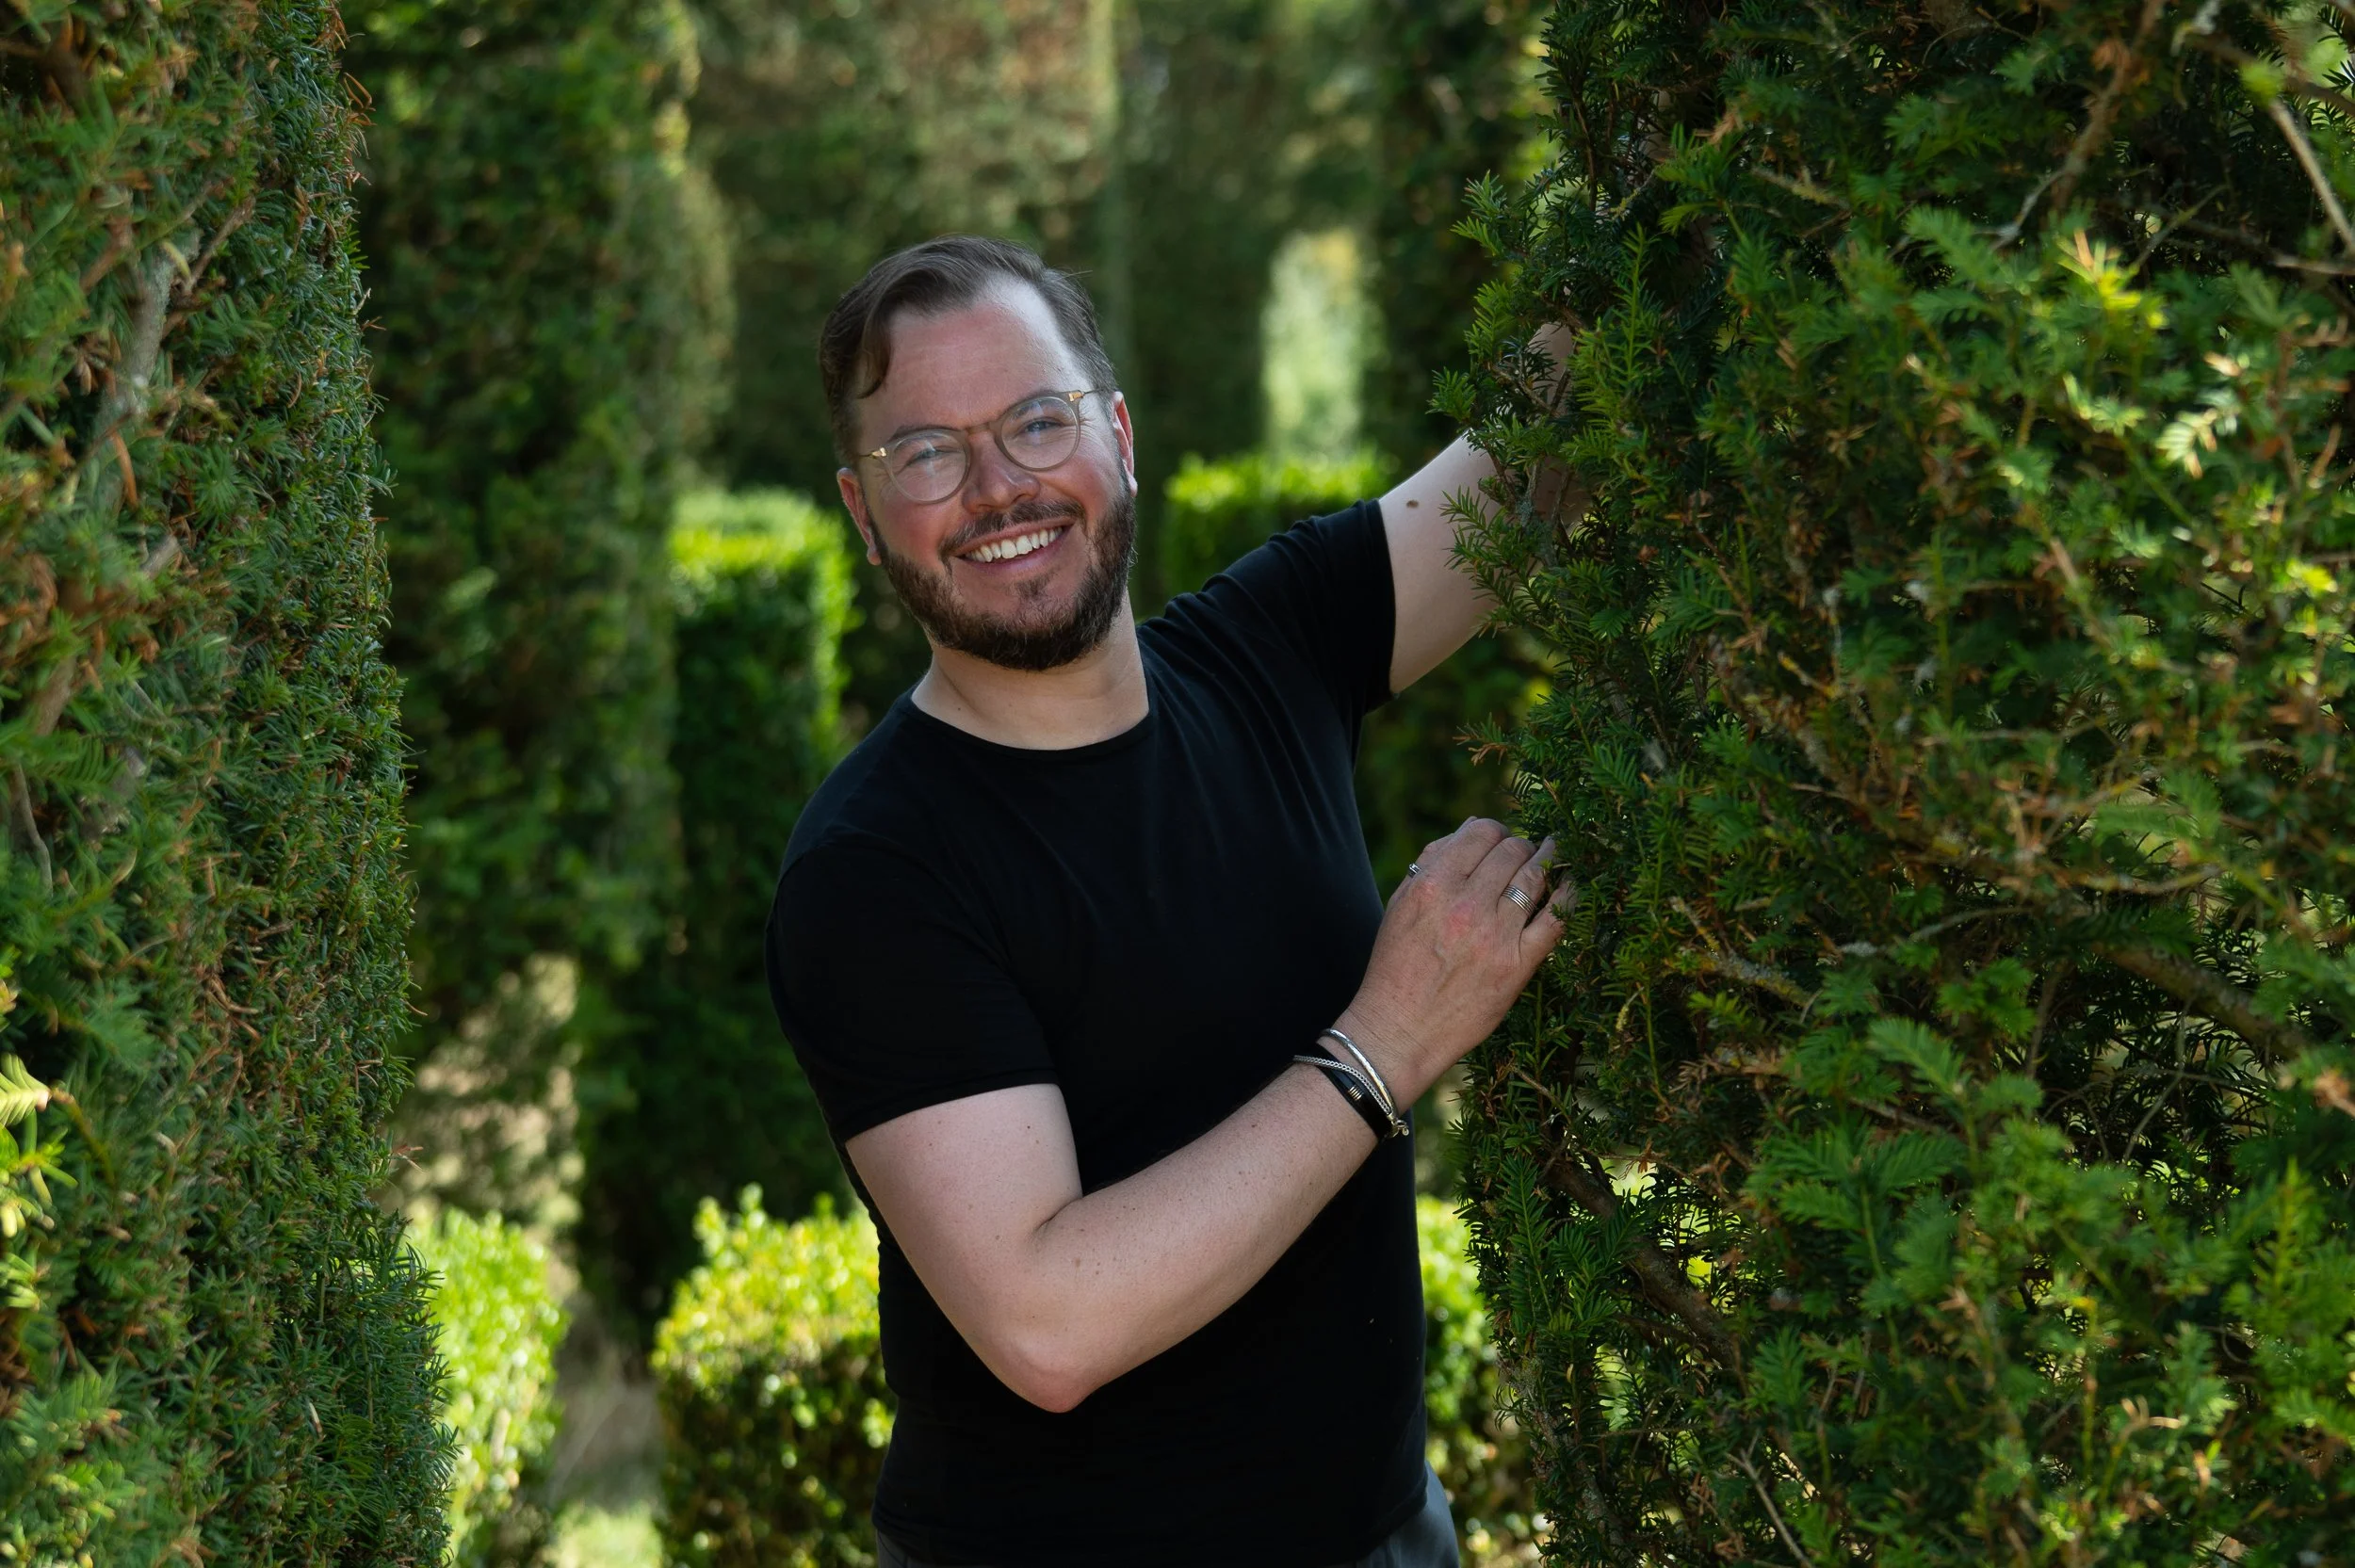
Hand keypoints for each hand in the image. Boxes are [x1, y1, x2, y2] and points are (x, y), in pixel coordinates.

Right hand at [1336, 819, 1569, 1101]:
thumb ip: (1431, 864)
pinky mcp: (1517, 966)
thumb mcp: (1400, 906)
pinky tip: (1572, 885)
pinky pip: (1555, 920)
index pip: (1481, 833)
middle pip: (1512, 850)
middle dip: (1522, 845)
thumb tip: (1469, 827)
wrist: (1399, 1030)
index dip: (1496, 830)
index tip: (1502, 839)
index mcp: (1432, 886)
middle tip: (1527, 852)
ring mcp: (1494, 935)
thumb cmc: (1396, 967)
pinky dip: (1568, 897)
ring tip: (1553, 856)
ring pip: (1535, 877)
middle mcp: (1465, 905)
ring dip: (1548, 861)